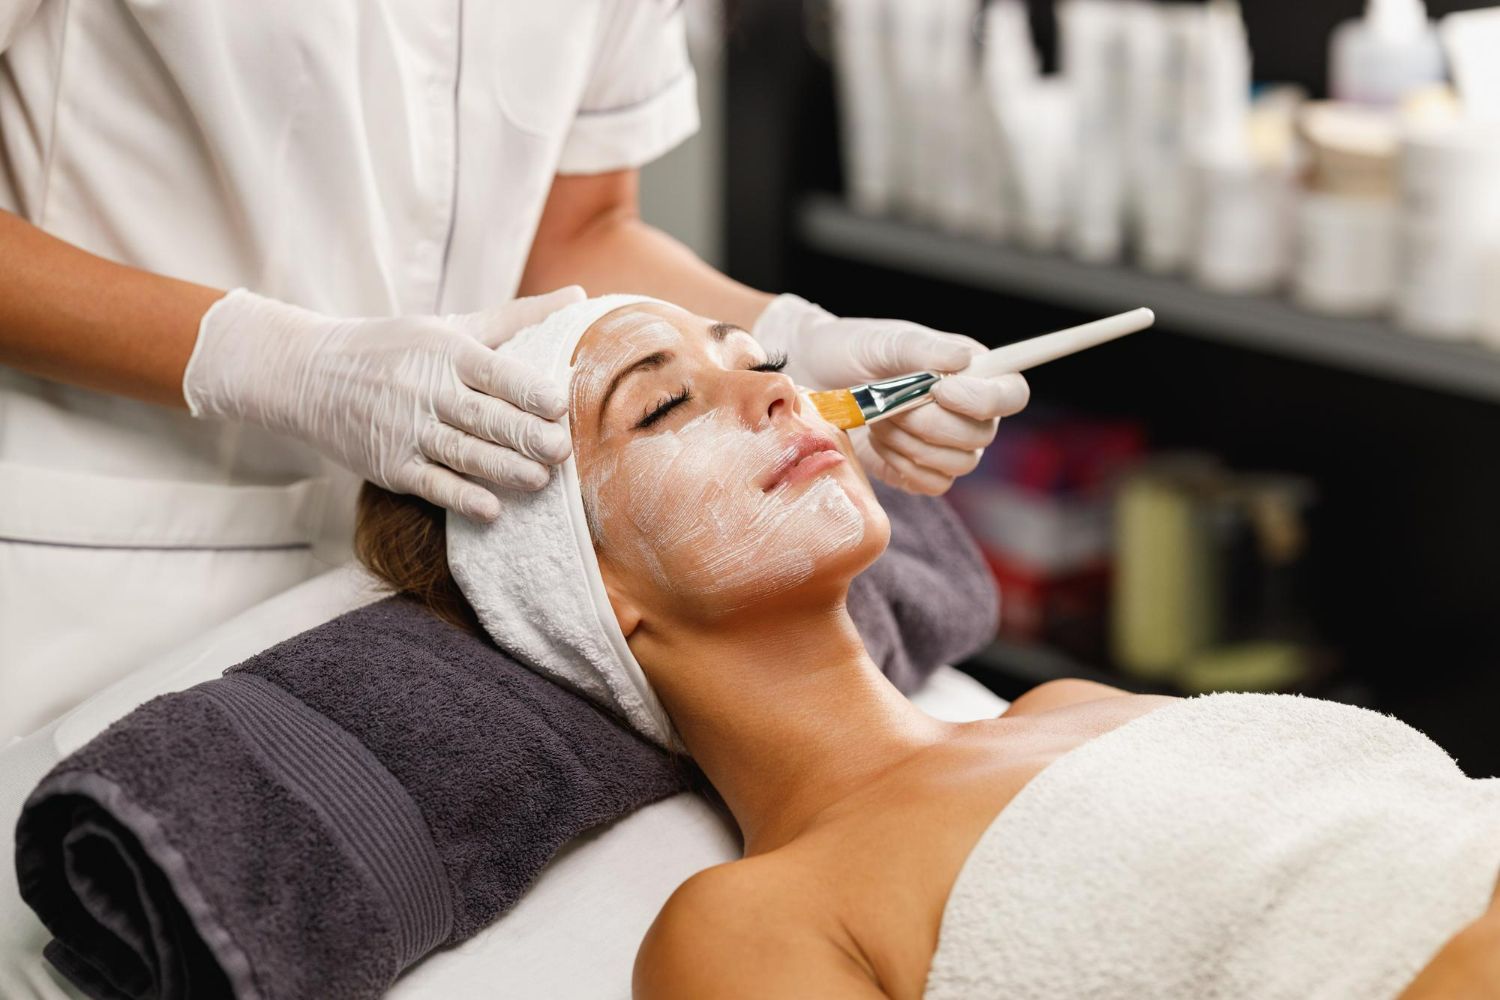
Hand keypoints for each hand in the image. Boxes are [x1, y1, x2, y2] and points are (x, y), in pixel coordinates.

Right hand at [183, 285, 585, 520]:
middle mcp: (427, 390)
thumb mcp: (450, 326)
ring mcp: (407, 430)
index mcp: (447, 352)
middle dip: (525, 435)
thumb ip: (516, 318)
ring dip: (502, 469)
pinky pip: (431, 484)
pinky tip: (491, 510)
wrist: (310, 375)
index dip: (528, 390)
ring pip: (463, 453)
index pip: (494, 372)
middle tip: (562, 449)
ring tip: (540, 480)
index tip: (560, 404)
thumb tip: (579, 296)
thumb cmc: (395, 348)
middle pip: (484, 417)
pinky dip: (460, 498)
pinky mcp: (390, 465)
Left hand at [751, 294, 1029, 494]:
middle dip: (929, 423)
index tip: (941, 390)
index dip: (985, 400)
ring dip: (910, 443)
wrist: (812, 381)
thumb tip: (964, 359)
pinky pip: (931, 483)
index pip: (1011, 393)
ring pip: (955, 464)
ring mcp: (946, 445)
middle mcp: (968, 411)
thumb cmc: (851, 351)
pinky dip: (900, 464)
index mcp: (972, 372)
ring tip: (879, 418)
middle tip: (889, 404)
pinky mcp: (920, 471)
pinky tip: (877, 441)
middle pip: (981, 436)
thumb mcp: (883, 341)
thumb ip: (923, 350)